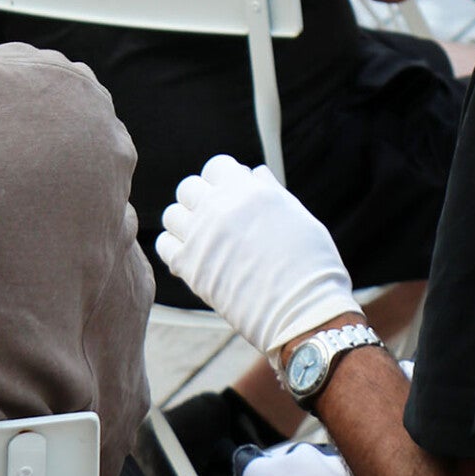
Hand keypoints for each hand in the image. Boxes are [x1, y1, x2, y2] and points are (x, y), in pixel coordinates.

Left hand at [157, 156, 356, 358]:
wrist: (302, 309)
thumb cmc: (310, 262)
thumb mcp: (296, 214)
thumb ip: (270, 191)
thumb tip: (254, 173)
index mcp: (250, 189)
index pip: (217, 166)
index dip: (223, 179)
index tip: (231, 195)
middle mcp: (221, 207)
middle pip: (189, 187)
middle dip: (201, 198)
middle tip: (215, 218)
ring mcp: (202, 237)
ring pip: (172, 215)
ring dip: (185, 222)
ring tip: (202, 237)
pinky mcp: (190, 268)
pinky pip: (164, 245)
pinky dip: (174, 247)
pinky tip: (192, 255)